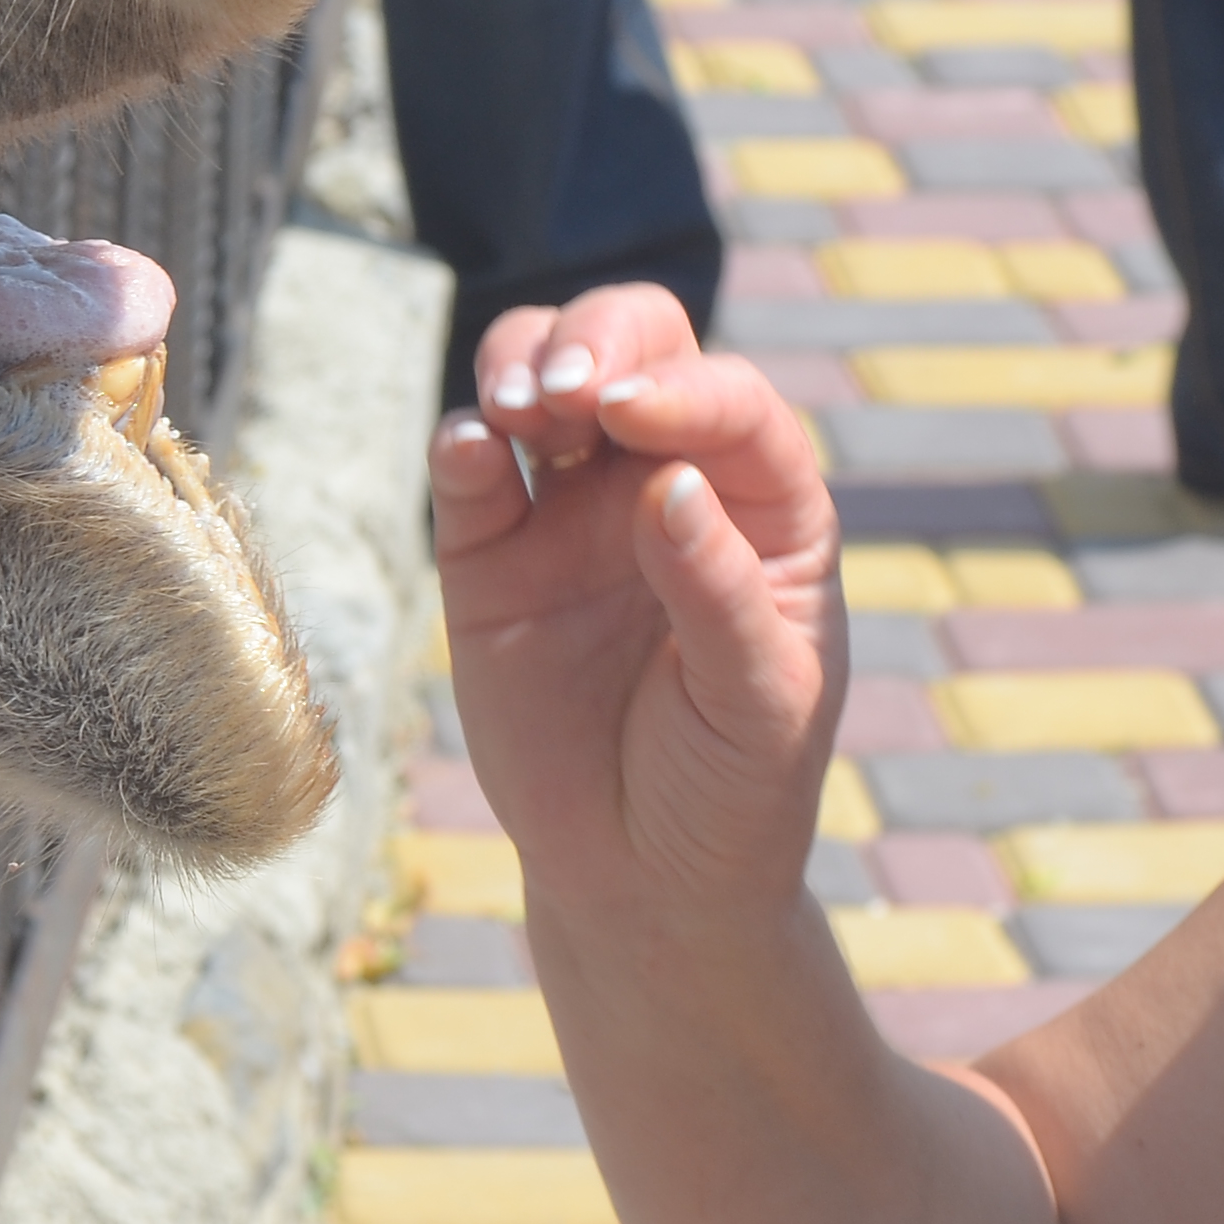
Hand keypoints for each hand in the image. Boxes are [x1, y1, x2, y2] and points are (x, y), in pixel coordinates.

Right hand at [428, 288, 843, 926]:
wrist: (645, 884)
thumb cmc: (734, 790)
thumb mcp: (759, 702)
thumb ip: (719, 592)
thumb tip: (669, 486)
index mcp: (763, 507)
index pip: (729, 403)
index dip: (683, 388)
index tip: (632, 411)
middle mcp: (667, 484)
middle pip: (633, 348)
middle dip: (596, 339)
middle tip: (566, 393)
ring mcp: (574, 516)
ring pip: (540, 378)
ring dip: (522, 363)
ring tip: (514, 412)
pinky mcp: (491, 560)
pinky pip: (471, 475)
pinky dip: (461, 444)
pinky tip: (470, 452)